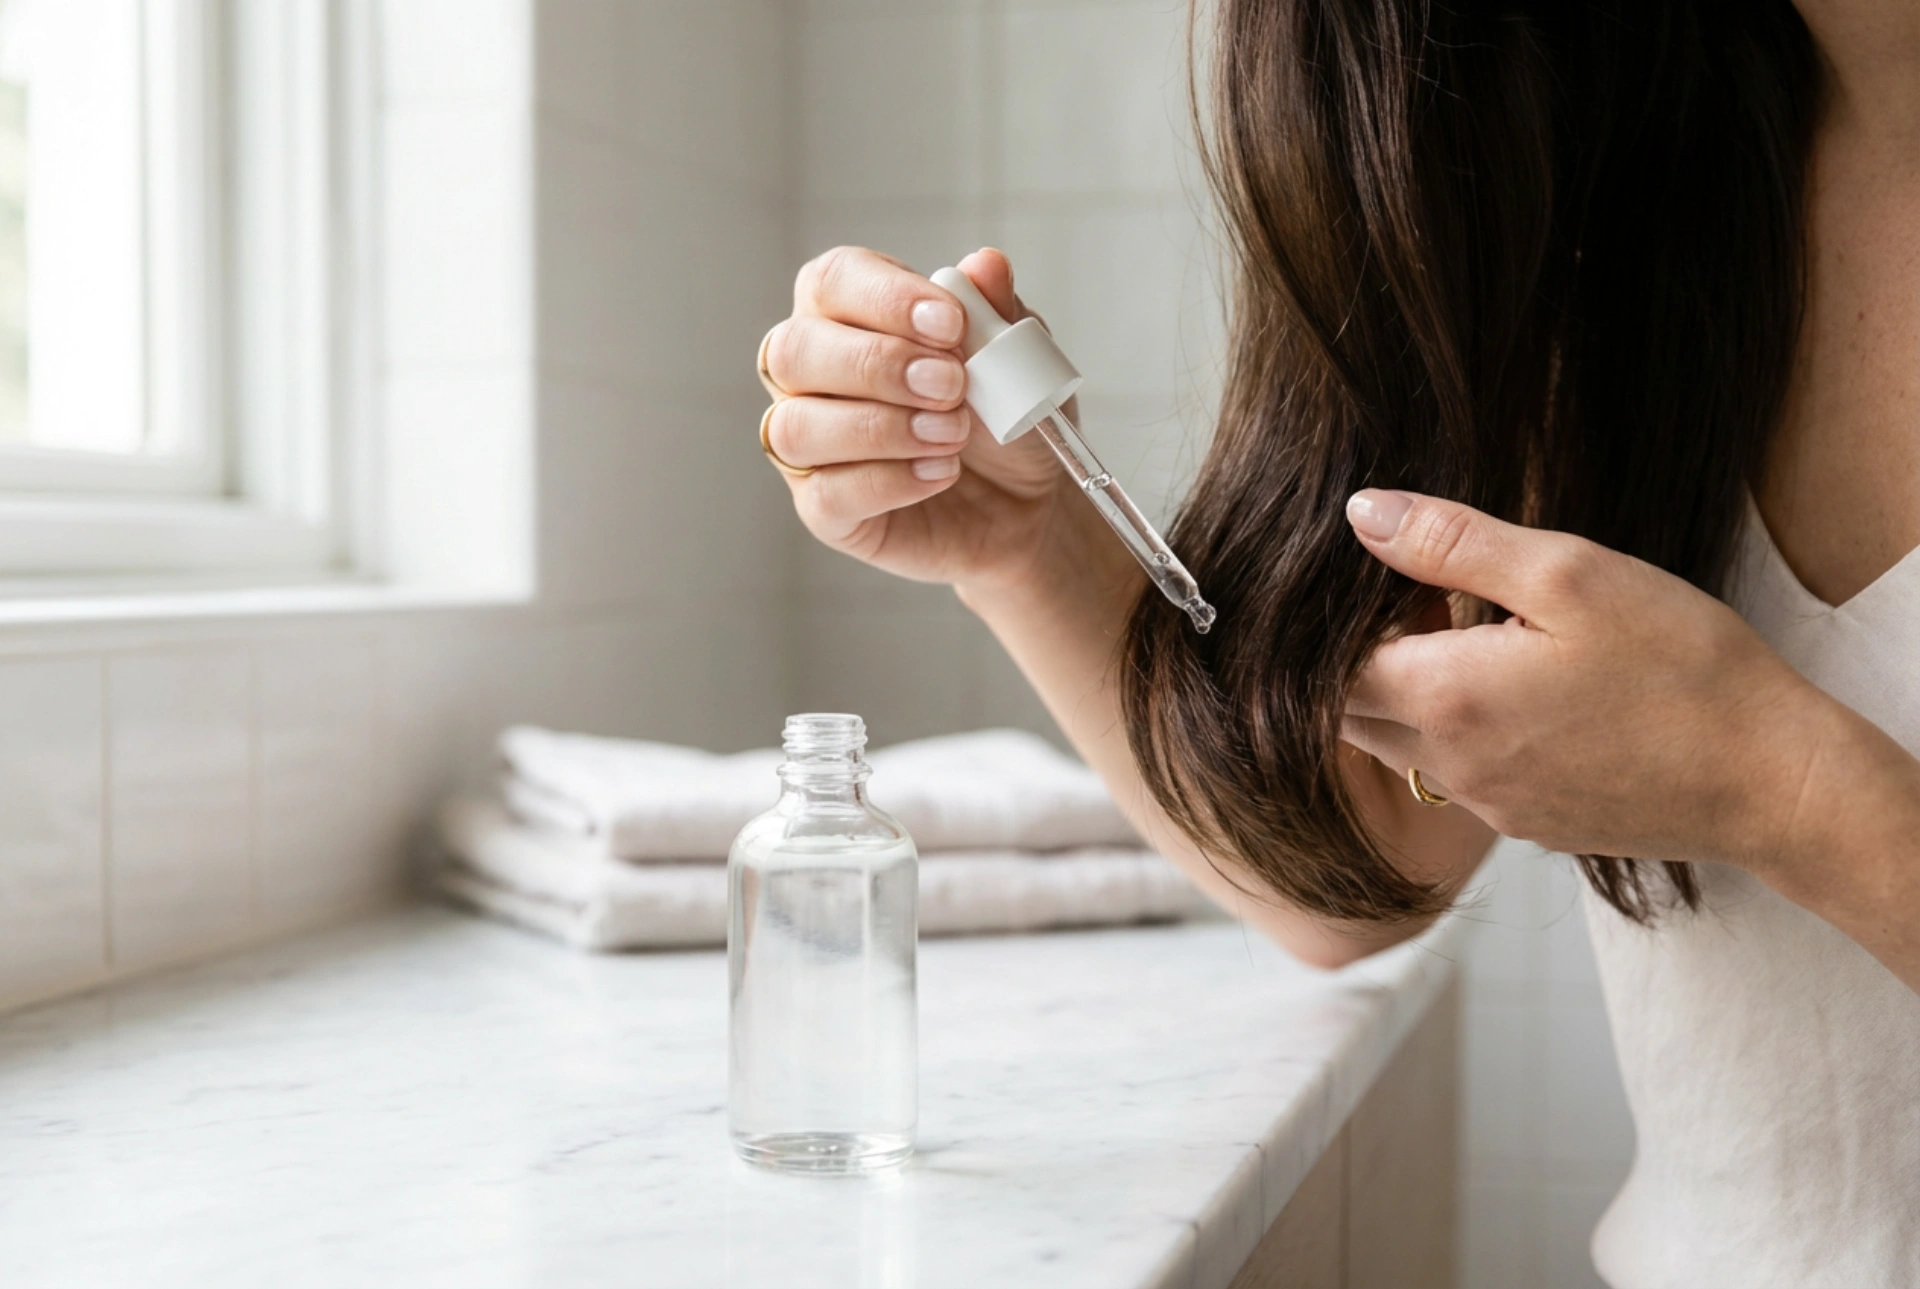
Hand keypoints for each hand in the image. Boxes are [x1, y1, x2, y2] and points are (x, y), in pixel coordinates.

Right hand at [760, 246, 1118, 598]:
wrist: (1026, 502)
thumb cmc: (1004, 419)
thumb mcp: (1014, 357)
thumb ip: (994, 311)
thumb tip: (986, 265)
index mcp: (847, 314)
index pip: (832, 281)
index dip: (885, 297)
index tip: (950, 322)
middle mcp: (811, 374)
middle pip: (794, 350)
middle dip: (880, 364)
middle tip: (953, 385)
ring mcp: (809, 444)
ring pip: (796, 427)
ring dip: (883, 428)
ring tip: (953, 434)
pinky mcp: (823, 509)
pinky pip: (826, 494)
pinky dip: (891, 482)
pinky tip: (939, 472)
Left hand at [1337, 488, 1831, 870]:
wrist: (1771, 780)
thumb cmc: (1681, 666)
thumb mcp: (1568, 573)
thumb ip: (1451, 543)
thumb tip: (1362, 514)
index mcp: (1446, 698)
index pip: (1328, 669)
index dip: (1338, 621)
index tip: (1385, 580)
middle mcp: (1450, 765)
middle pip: (1349, 715)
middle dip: (1359, 662)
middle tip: (1421, 603)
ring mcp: (1488, 805)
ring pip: (1398, 748)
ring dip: (1407, 697)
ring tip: (1474, 639)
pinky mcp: (1526, 825)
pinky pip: (1456, 777)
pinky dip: (1457, 734)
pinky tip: (1522, 691)